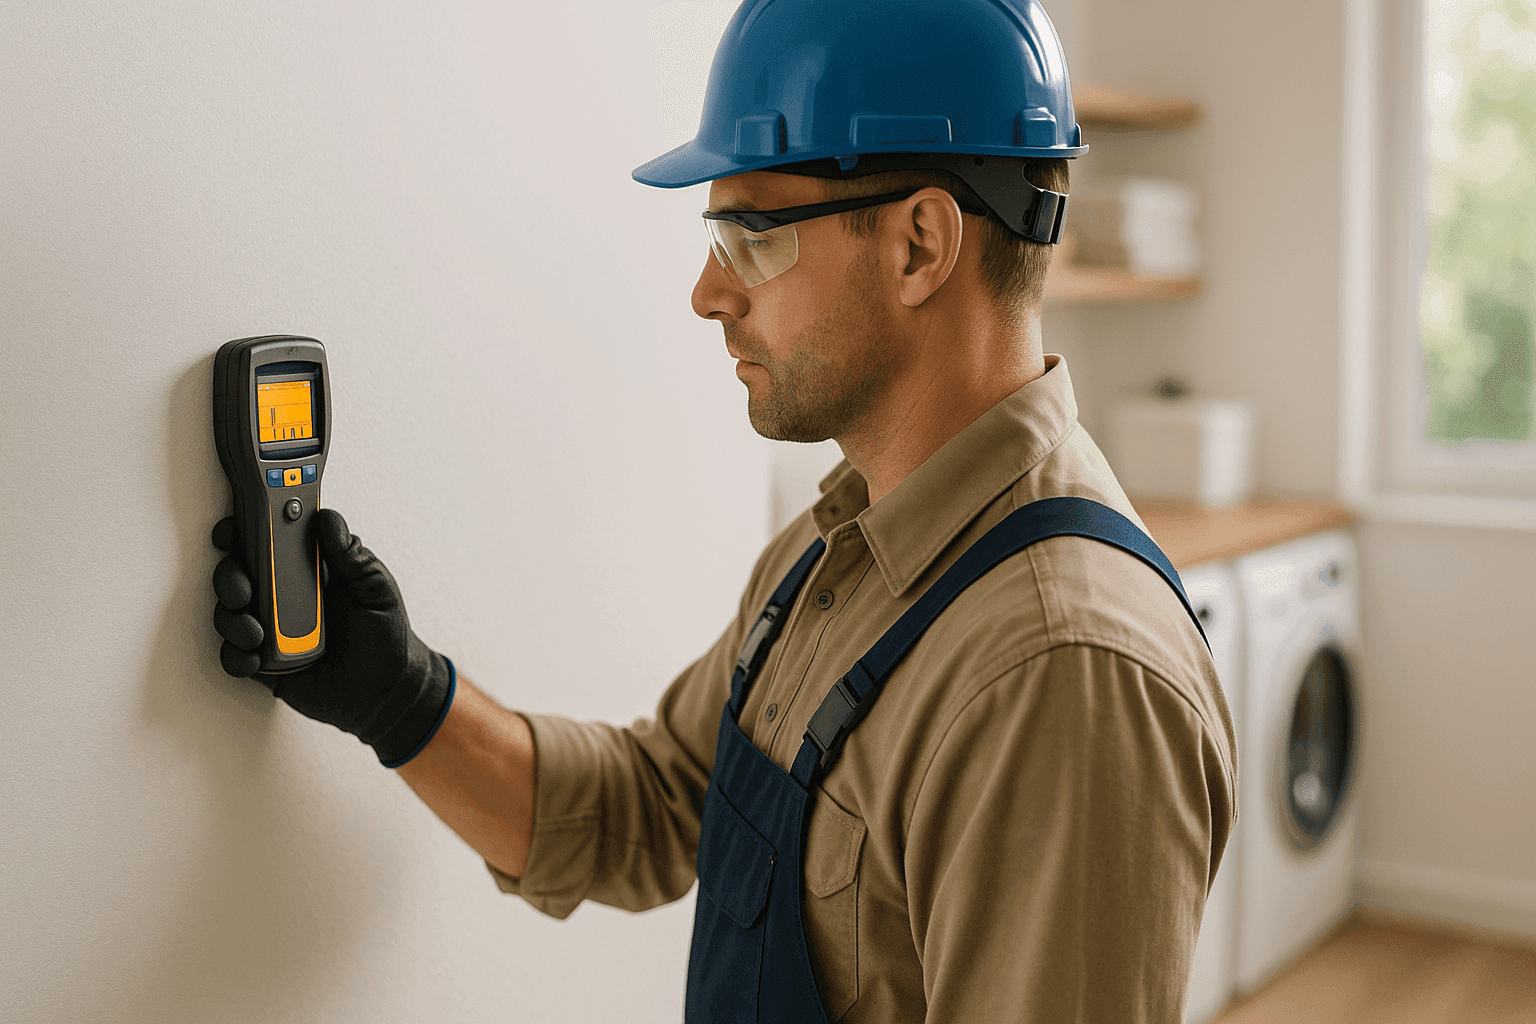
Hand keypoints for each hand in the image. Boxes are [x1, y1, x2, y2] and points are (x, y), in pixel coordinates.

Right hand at [211, 509, 455, 766]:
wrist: (387, 690)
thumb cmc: (385, 634)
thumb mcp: (375, 588)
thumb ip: (351, 555)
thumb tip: (327, 518)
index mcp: (307, 569)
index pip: (267, 540)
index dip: (244, 529)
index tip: (233, 528)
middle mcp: (282, 594)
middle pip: (237, 572)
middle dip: (230, 576)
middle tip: (243, 590)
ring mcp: (270, 629)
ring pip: (229, 613)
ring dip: (232, 619)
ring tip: (257, 633)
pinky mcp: (264, 663)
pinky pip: (233, 656)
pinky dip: (236, 655)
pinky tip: (255, 659)